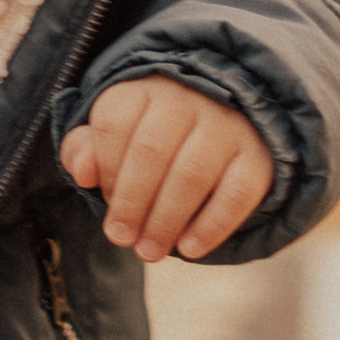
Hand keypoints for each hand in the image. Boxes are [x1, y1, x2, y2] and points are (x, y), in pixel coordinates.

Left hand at [58, 76, 273, 263]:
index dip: (105, 172)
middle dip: (131, 203)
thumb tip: (81, 170)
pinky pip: (236, 194)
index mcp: (145, 88)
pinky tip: (189, 249)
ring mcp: (227, 124)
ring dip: (166, 220)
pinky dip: (211, 226)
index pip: (114, 123)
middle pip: (151, 150)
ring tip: (150, 251)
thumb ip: (85, 148)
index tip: (106, 204)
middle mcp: (189, 98)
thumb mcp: (116, 132)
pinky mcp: (258, 155)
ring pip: (192, 174)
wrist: (228, 120)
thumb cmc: (156, 134)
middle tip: (122, 240)